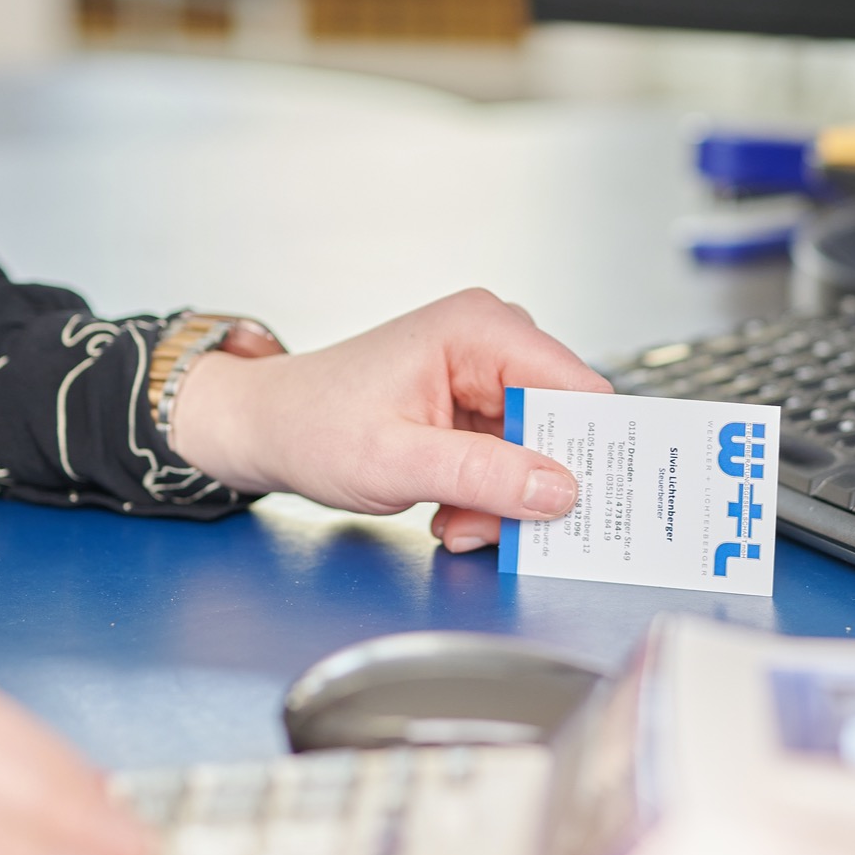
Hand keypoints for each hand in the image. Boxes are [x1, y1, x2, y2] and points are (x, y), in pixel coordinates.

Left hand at [171, 289, 611, 551]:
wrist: (269, 429)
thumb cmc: (312, 425)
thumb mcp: (398, 462)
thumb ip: (483, 475)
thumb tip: (560, 489)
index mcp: (480, 330)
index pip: (578, 388)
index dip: (586, 448)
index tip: (572, 503)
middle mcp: (493, 341)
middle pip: (563, 425)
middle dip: (532, 486)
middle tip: (486, 524)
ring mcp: (487, 373)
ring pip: (540, 452)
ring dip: (505, 499)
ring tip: (453, 521)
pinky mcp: (477, 405)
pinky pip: (513, 459)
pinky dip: (490, 495)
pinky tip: (449, 510)